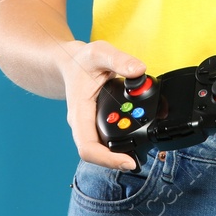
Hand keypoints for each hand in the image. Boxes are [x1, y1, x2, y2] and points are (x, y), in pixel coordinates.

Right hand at [61, 39, 147, 170]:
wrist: (71, 63)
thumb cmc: (81, 60)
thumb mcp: (99, 53)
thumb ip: (119, 60)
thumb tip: (139, 70)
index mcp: (79, 113)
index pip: (88, 148)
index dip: (107, 160)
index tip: (128, 162)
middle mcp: (83, 125)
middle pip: (99, 154)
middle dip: (120, 158)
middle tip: (143, 156)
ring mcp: (90, 126)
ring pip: (104, 149)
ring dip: (122, 151)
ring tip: (144, 145)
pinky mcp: (98, 124)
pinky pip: (109, 139)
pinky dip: (125, 138)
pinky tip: (140, 130)